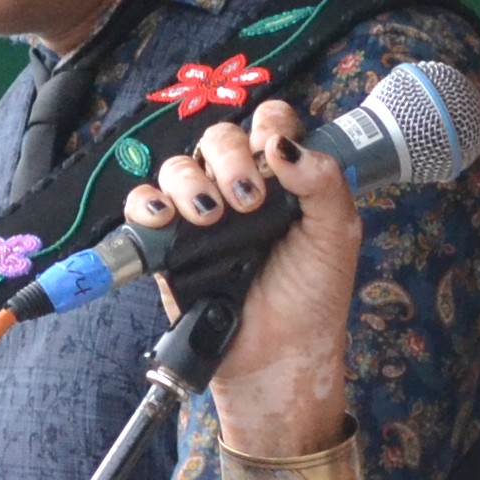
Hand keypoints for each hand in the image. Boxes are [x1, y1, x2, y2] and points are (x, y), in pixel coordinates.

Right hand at [126, 100, 360, 456]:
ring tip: (211, 217)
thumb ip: (322, 180)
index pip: (269, 124)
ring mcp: (200, 214)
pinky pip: (143, 205)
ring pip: (179, 167)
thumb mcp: (336, 234)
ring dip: (191, 182)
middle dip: (230, 159)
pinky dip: (145, 203)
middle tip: (247, 201)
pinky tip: (163, 217)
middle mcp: (239, 187)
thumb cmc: (312, 296)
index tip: (275, 157)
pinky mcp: (167, 244)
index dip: (269, 127)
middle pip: (219, 138)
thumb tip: (281, 144)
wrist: (278, 355)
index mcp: (283, 178)